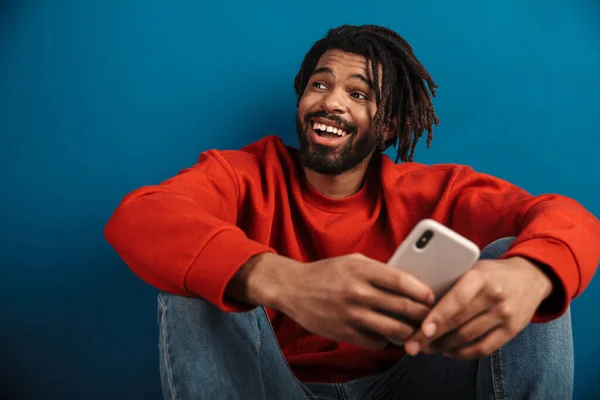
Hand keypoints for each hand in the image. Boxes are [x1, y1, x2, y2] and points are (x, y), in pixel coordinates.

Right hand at [267, 253, 435, 349]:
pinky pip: (377, 342)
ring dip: (410, 332)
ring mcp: (351, 315)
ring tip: (417, 330)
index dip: (422, 291)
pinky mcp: (344, 334)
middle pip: (402, 308)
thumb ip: (380, 270)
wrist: (293, 289)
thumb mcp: (353, 262)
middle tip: (431, 316)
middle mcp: (357, 293)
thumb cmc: (327, 273)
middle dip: (422, 314)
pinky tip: (390, 334)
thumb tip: (410, 283)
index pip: (401, 282)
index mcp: (361, 270)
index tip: (432, 297)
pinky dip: (387, 340)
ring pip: (394, 330)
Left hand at [404, 257, 552, 358]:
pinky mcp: (512, 330)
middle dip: (432, 337)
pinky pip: (484, 348)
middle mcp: (494, 296)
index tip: (421, 330)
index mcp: (479, 277)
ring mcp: (504, 315)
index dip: (438, 317)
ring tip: (428, 347)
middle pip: (459, 322)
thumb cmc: (491, 273)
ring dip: (444, 346)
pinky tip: (449, 352)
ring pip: (468, 338)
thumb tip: (420, 302)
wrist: (531, 277)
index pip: (456, 300)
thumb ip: (452, 283)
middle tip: (413, 345)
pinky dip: (463, 353)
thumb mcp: (473, 268)